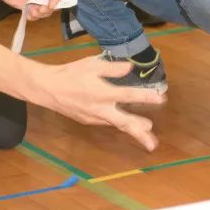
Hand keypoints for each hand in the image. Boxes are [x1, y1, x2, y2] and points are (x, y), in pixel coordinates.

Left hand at [0, 0, 65, 19]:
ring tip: (31, 12)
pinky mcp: (29, 7)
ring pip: (45, 12)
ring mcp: (36, 1)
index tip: (50, 5)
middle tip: (38, 10)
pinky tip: (27, 14)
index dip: (57, 0)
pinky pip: (35, 15)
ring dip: (41, 14)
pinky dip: (33, 17)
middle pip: (54, 5)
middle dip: (48, 9)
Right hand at [40, 57, 162, 149]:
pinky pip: (107, 122)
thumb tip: (129, 68)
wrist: (48, 89)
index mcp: (102, 92)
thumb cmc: (70, 73)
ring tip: (149, 138)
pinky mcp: (88, 121)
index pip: (128, 95)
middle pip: (124, 123)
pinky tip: (128, 124)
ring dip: (133, 131)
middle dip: (140, 133)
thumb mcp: (91, 64)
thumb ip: (111, 67)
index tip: (161, 98)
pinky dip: (119, 124)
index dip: (145, 97)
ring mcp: (94, 117)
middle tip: (153, 144)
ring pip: (117, 125)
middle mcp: (100, 109)